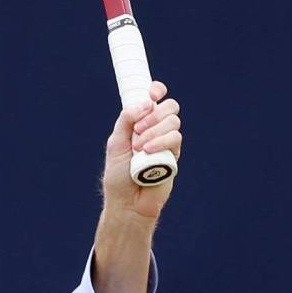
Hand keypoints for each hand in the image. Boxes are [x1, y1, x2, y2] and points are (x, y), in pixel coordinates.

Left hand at [105, 81, 179, 220]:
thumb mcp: (116, 142)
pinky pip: (175, 139)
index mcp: (141, 122)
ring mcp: (167, 143)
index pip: (155, 99)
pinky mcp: (174, 156)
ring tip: (139, 147)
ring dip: (155, 130)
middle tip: (138, 129)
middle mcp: (156, 130)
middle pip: (170, 107)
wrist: (127, 202)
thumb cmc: (118, 175)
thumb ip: (126, 119)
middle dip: (154, 113)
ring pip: (174, 121)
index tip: (153, 94)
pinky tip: (148, 152)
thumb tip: (144, 104)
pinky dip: (161, 141)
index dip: (157, 90)